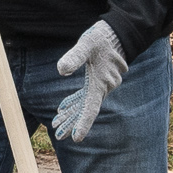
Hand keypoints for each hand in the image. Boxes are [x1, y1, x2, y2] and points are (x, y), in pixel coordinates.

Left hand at [49, 19, 127, 141]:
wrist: (117, 33)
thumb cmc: (102, 38)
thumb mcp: (87, 44)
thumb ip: (75, 57)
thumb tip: (61, 70)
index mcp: (101, 83)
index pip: (91, 107)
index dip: (83, 123)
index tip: (76, 138)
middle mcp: (103, 87)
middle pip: (86, 110)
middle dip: (72, 123)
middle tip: (58, 136)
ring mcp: (102, 85)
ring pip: (85, 104)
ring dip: (71, 115)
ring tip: (56, 125)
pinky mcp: (98, 80)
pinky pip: (85, 96)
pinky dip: (74, 103)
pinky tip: (62, 108)